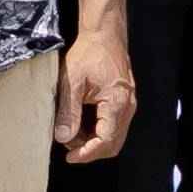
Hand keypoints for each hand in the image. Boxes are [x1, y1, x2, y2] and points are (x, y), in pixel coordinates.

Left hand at [54, 25, 138, 165]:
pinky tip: (81, 123)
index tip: (69, 157)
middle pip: (114, 144)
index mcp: (117, 103)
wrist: (105, 34)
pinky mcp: (124, 101)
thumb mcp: (72, 82)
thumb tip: (63, 138)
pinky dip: (99, 131)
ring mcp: (128, 104)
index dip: (87, 153)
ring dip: (94, 141)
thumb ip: (69, 112)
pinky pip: (115, 125)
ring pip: (115, 136)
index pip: (105, 141)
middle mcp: (128, 107)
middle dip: (90, 150)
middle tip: (68, 145)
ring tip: (72, 132)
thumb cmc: (89, 53)